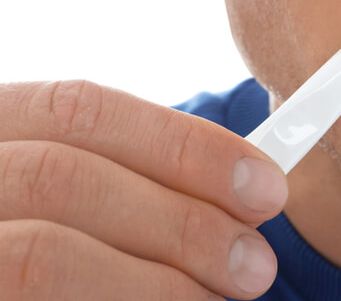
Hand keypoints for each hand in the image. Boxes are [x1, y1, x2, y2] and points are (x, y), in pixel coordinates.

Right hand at [0, 80, 287, 299]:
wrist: (21, 272)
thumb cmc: (48, 238)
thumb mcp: (77, 194)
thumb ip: (131, 186)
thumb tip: (244, 194)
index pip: (81, 110)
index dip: (184, 146)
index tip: (265, 186)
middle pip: (65, 178)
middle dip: (178, 221)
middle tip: (256, 266)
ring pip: (43, 256)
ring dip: (154, 283)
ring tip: (217, 299)